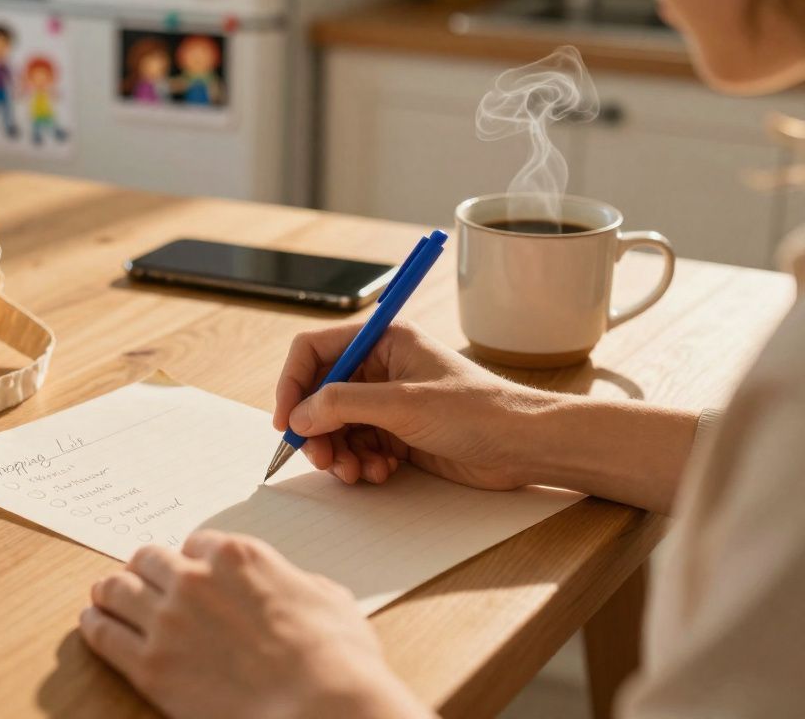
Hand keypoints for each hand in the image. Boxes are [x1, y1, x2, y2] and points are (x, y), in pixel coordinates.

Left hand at [80, 531, 432, 718]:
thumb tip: (293, 586)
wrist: (320, 706)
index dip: (194, 559)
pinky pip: (103, 633)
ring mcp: (167, 621)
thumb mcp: (329, 598)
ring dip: (113, 590)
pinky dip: (95, 623)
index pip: (196, 542)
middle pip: (149, 559)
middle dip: (148, 570)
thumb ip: (296, 582)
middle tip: (144, 581)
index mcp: (238, 556)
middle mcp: (195, 580)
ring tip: (106, 597)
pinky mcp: (149, 665)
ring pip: (116, 588)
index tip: (191, 571)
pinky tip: (93, 621)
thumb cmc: (336, 658)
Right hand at [273, 322, 556, 490]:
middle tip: (319, 458)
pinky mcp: (398, 432)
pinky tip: (379, 472)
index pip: (314, 351)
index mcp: (382, 340)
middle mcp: (381, 367)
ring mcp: (388, 401)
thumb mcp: (403, 404)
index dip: (292, 384)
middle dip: (316, 428)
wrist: (524, 446)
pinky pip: (357, 445)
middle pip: (320, 393)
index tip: (286, 420)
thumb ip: (343, 404)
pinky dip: (359, 462)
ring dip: (338, 451)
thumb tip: (299, 415)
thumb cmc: (478, 411)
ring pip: (336, 425)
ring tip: (354, 471)